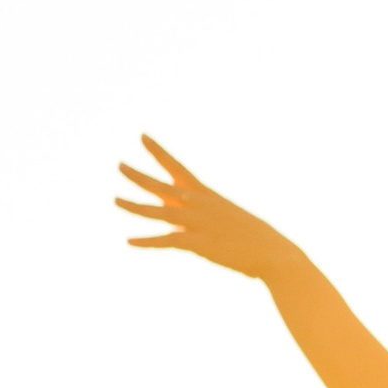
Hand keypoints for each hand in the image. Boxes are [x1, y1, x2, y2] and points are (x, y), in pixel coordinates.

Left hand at [115, 137, 300, 282]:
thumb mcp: (221, 217)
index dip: (158, 152)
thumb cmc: (249, 236)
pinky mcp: (199, 244)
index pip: (177, 167)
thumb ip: (191, 215)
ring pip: (159, 212)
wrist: (273, 252)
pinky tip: (129, 241)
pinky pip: (167, 241)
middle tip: (119, 164)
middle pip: (162, 186)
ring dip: (135, 206)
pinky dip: (146, 242)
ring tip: (115, 200)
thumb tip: (168, 217)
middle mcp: (200, 204)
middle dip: (138, 175)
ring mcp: (199, 223)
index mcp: (205, 194)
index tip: (141, 136)